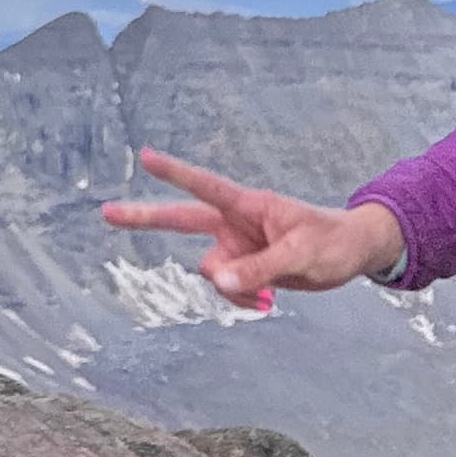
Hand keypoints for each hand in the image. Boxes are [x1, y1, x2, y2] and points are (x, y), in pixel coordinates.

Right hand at [100, 150, 403, 298]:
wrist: (350, 255)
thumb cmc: (331, 243)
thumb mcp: (301, 256)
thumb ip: (259, 267)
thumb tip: (217, 281)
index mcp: (248, 205)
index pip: (204, 187)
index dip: (174, 173)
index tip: (144, 155)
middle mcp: (235, 224)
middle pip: (180, 220)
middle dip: (143, 217)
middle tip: (105, 211)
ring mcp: (237, 245)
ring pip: (211, 272)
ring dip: (232, 288)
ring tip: (269, 295)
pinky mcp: (244, 267)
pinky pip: (228, 288)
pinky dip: (241, 299)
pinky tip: (266, 301)